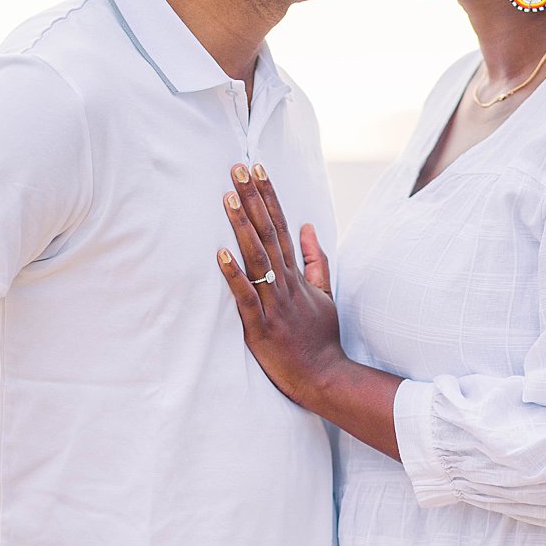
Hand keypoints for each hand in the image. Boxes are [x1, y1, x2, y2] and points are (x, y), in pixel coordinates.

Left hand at [218, 162, 343, 406]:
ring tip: (227, 198)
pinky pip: (246, 298)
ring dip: (243, 227)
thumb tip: (307, 226)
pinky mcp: (261, 328)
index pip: (281, 226)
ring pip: (257, 259)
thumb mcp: (324, 294)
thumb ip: (315, 260)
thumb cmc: (321, 338)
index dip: (268, 196)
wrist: (325, 377)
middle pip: (268, 234)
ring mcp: (274, 304)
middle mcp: (286, 284)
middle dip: (253, 199)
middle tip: (237, 168)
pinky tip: (220, 255)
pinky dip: (234, 276)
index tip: (256, 168)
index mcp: (297, 275)